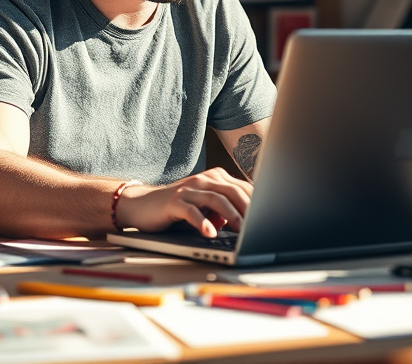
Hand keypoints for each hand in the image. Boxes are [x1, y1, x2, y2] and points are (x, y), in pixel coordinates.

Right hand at [114, 168, 253, 237]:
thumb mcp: (205, 208)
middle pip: (232, 191)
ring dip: (230, 215)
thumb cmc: (178, 209)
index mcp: (215, 178)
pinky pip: (191, 211)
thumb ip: (224, 212)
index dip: (258, 203)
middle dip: (248, 209)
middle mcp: (204, 180)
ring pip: (215, 198)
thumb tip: (245, 224)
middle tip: (259, 226)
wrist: (142, 204)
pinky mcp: (173, 202)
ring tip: (240, 230)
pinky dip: (202, 222)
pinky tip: (209, 233)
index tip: (270, 217)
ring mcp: (188, 189)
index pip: (243, 188)